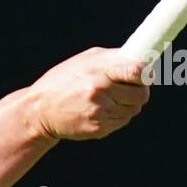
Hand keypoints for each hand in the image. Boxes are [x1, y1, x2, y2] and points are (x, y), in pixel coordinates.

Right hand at [28, 47, 151, 140]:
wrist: (41, 109)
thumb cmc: (65, 80)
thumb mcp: (86, 60)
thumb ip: (114, 59)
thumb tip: (142, 59)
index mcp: (98, 70)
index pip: (137, 71)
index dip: (146, 74)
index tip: (145, 74)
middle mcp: (100, 90)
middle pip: (141, 94)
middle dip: (139, 90)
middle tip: (129, 87)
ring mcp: (100, 111)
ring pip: (134, 109)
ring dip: (128, 104)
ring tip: (109, 98)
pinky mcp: (99, 128)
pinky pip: (122, 121)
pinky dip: (117, 115)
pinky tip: (101, 110)